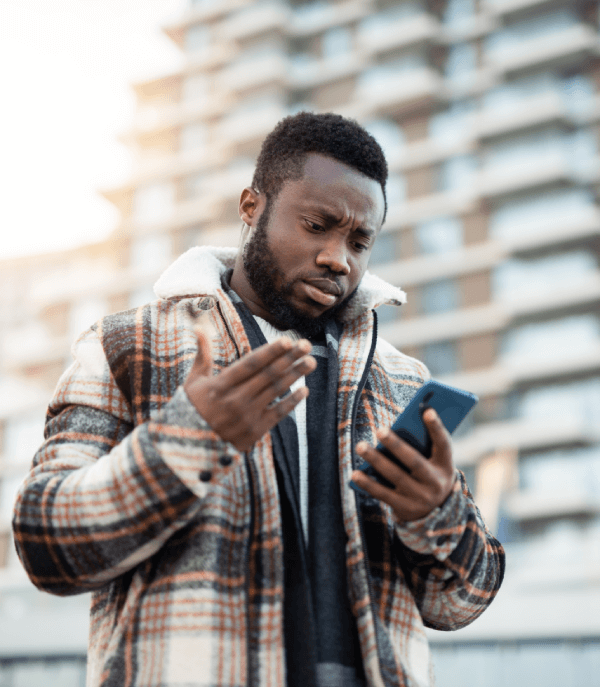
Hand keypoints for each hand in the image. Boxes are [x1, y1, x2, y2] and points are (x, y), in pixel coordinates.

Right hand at [184, 329, 316, 451]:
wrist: (190, 447)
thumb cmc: (192, 408)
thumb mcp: (193, 381)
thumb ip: (202, 354)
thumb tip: (199, 326)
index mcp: (220, 385)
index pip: (251, 364)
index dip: (270, 351)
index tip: (287, 341)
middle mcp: (235, 399)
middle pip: (268, 374)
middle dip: (289, 358)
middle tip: (306, 345)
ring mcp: (247, 416)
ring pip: (275, 391)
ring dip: (295, 375)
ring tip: (311, 361)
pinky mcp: (255, 431)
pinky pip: (278, 413)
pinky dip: (292, 401)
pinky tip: (305, 389)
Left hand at [351, 408, 455, 521]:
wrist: (434, 514)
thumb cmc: (428, 475)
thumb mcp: (434, 463)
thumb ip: (422, 446)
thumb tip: (395, 429)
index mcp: (445, 466)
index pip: (444, 444)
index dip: (436, 428)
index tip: (427, 410)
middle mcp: (435, 483)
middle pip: (414, 461)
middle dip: (396, 445)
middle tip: (380, 430)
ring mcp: (420, 497)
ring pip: (395, 476)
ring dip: (376, 460)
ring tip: (361, 446)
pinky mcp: (405, 508)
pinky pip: (383, 494)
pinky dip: (368, 483)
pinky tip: (355, 473)